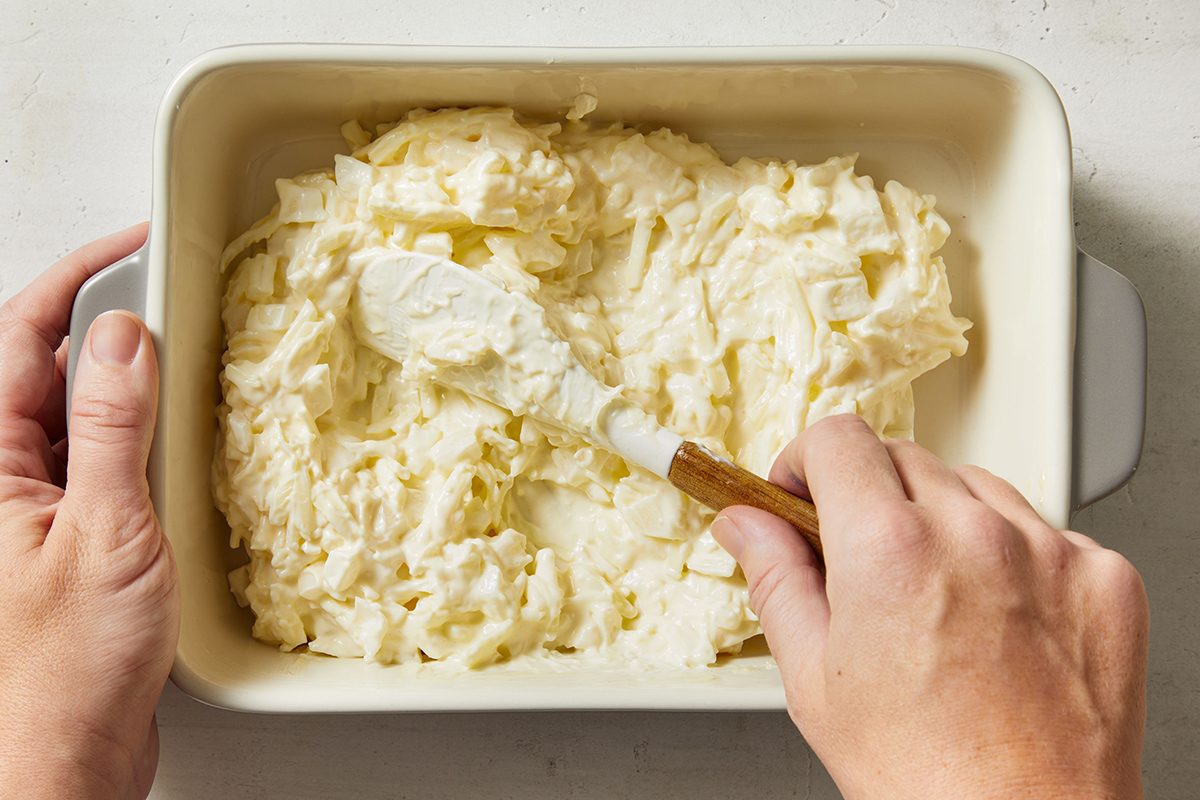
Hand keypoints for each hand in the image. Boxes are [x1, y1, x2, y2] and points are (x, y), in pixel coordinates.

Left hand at [0, 224, 178, 799]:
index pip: (20, 336)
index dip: (75, 276)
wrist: (62, 761)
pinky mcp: (70, 536)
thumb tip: (118, 335)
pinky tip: (181, 439)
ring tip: (190, 357)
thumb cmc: (65, 668)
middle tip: (178, 292)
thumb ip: (110, 427)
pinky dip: (142, 435)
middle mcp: (3, 476)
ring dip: (131, 379)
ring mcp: (36, 506)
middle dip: (108, 319)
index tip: (136, 241)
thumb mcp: (103, 531)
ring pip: (81, 412)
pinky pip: (102, 460)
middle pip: (49, 365)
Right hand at [713, 415, 1146, 799]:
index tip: (803, 488)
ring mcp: (1049, 550)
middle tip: (861, 558)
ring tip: (934, 596)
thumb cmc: (925, 778)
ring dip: (944, 519)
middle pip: (903, 457)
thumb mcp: (815, 679)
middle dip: (869, 495)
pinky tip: (996, 616)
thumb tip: (746, 526)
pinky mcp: (1104, 576)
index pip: (837, 439)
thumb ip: (775, 578)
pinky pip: (1045, 530)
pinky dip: (1015, 555)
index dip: (806, 460)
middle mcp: (973, 533)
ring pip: (975, 486)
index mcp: (888, 549)